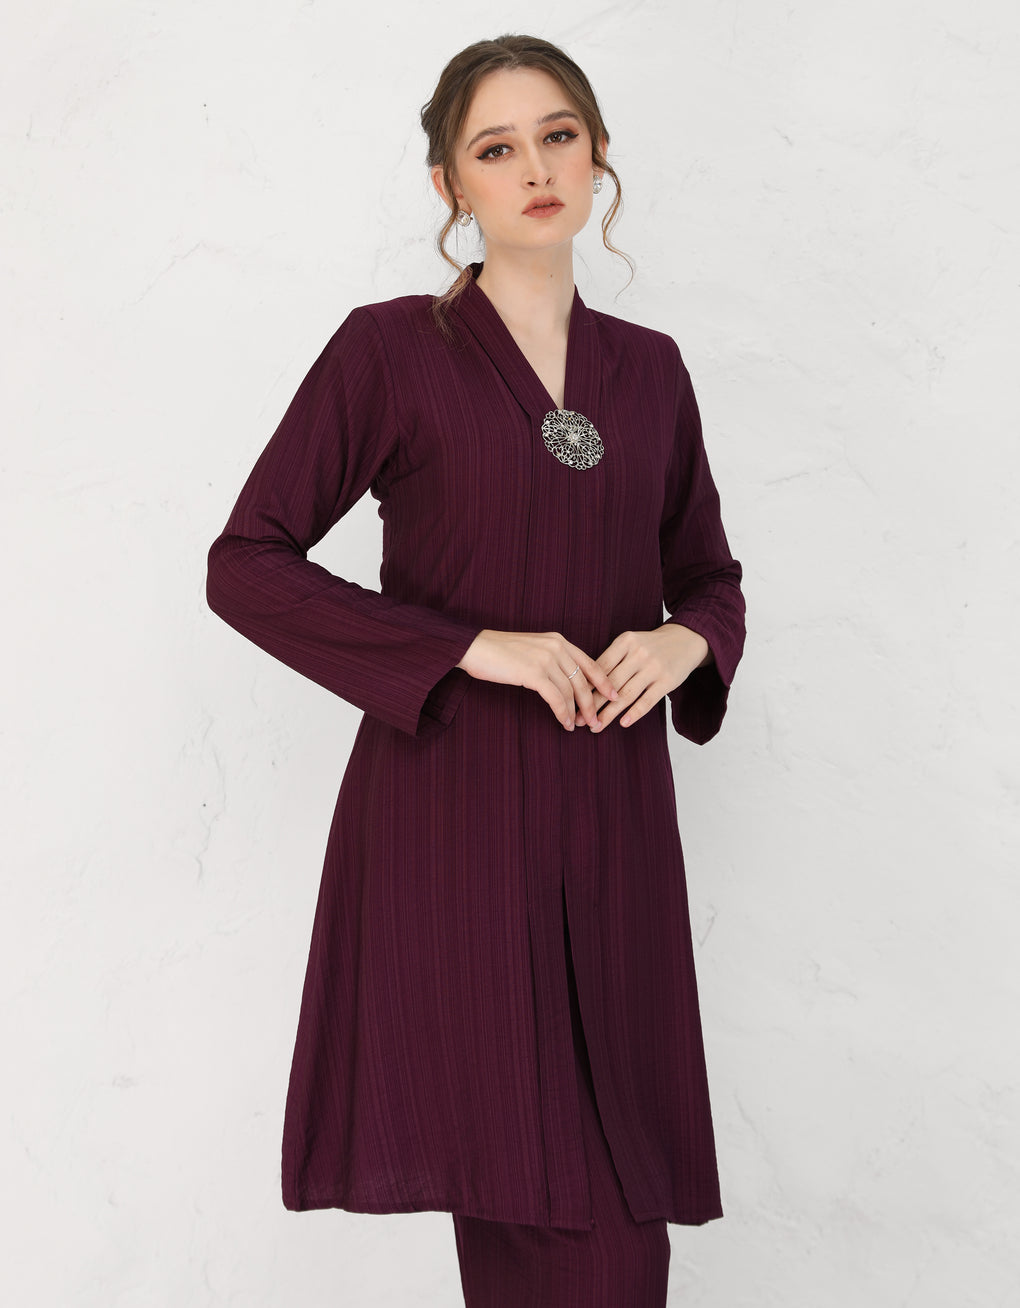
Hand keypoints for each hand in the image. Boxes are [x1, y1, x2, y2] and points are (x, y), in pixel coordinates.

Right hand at [457, 629, 618, 730]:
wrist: (474, 647)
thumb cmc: (499, 652)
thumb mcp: (532, 649)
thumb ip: (551, 660)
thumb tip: (565, 683)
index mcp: (558, 640)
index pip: (589, 663)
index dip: (604, 682)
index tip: (613, 696)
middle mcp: (556, 647)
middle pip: (583, 681)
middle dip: (592, 704)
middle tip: (596, 722)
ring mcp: (546, 659)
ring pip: (571, 692)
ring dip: (576, 713)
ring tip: (577, 727)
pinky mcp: (534, 673)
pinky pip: (556, 698)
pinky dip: (562, 713)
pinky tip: (564, 723)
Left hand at [575, 623, 711, 729]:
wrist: (686, 639)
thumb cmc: (651, 645)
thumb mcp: (631, 643)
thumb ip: (612, 659)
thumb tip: (585, 684)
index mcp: (625, 641)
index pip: (600, 666)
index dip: (585, 686)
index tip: (572, 702)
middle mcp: (639, 653)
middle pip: (610, 683)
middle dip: (592, 704)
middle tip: (579, 720)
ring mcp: (654, 668)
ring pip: (626, 695)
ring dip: (609, 714)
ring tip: (596, 726)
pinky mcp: (667, 681)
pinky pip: (647, 701)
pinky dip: (634, 713)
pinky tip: (622, 723)